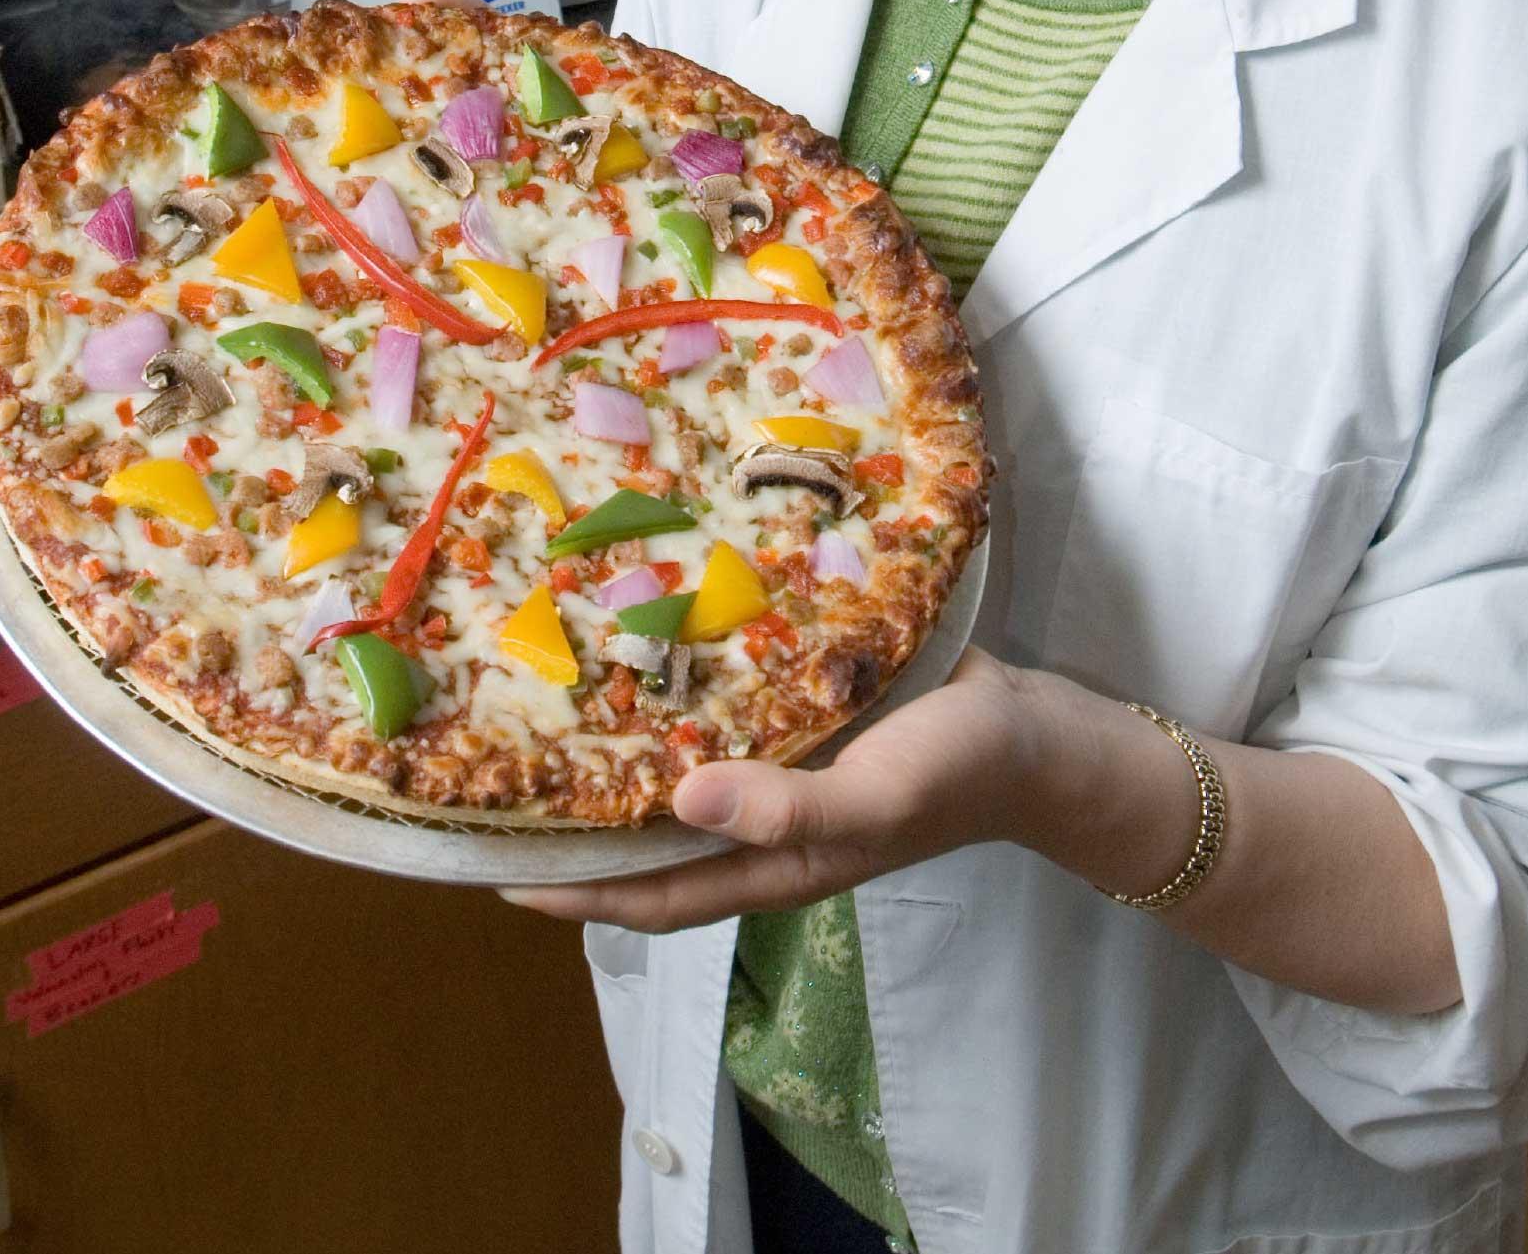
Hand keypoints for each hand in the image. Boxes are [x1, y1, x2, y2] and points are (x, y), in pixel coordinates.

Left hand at [502, 646, 1047, 932]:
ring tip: (552, 691)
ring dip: (624, 741)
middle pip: (650, 830)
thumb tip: (678, 800)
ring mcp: (781, 760)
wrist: (1037, 729)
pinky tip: (649, 634)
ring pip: (681, 763)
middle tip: (499, 766)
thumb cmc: (956, 775)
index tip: (490, 867)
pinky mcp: (804, 707)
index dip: (569, 888)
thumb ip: (786, 810)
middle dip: (579, 812)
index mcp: (768, 860)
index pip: (647, 893)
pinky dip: (685, 682)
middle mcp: (760, 815)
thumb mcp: (875, 803)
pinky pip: (727, 704)